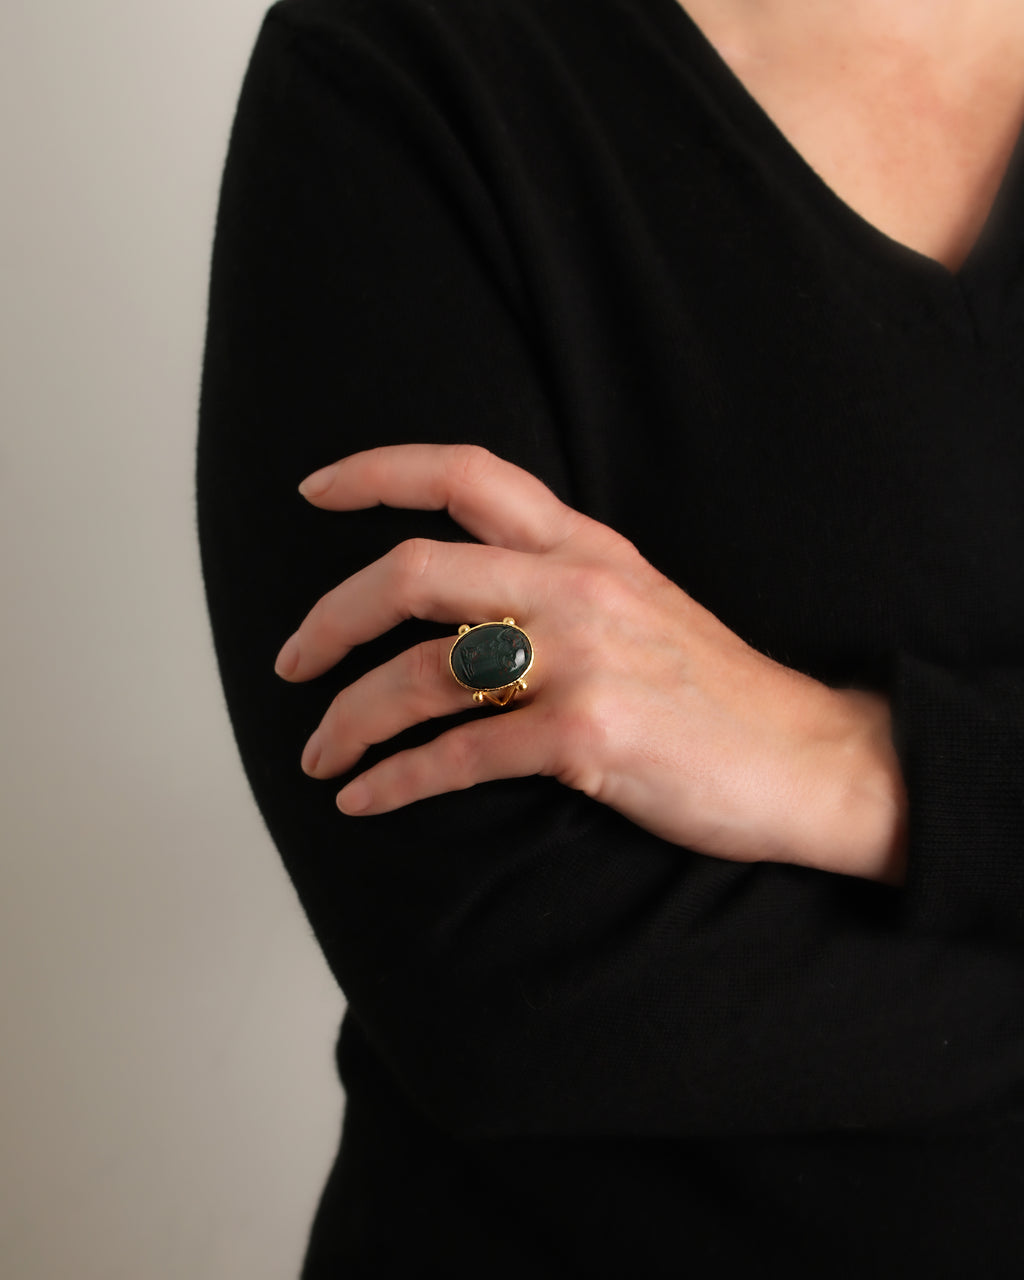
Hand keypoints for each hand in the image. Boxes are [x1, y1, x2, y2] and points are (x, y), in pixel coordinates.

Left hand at [275, 444, 907, 880]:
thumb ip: (554, 583)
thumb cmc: (715, 690)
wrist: (810, 758)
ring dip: (350, 718)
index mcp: (586, 547)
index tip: (313, 490)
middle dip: (331, 618)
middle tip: (292, 660)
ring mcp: (583, 659)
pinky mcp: (589, 734)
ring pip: (423, 673)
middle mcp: (576, 587)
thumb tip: (457, 604)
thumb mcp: (639, 603)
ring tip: (319, 755)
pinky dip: (397, 779)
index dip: (379, 472)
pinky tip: (366, 799)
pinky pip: (460, 754)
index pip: (468, 473)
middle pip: (412, 572)